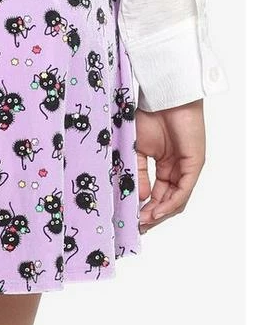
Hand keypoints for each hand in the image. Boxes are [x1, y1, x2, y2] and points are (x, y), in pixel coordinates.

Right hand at [135, 98, 205, 233]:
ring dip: (160, 213)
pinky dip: (170, 203)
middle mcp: (177, 170)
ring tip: (144, 222)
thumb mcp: (137, 149)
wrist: (163, 97)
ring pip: (176, 200)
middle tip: (137, 227)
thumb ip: (140, 173)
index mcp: (164, 166)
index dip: (144, 207)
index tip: (130, 218)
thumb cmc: (149, 115)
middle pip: (167, 201)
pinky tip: (158, 211)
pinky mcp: (194, 165)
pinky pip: (183, 191)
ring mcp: (186, 169)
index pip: (157, 194)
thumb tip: (140, 198)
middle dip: (152, 216)